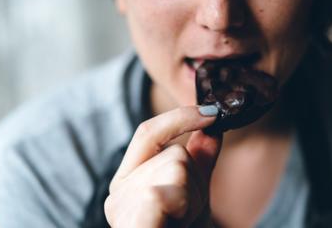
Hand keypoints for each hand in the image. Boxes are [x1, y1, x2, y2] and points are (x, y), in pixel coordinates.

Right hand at [104, 106, 221, 227]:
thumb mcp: (194, 196)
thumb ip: (199, 162)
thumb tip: (211, 128)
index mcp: (129, 180)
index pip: (148, 132)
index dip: (181, 117)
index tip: (212, 114)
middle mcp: (119, 190)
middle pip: (175, 154)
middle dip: (197, 184)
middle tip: (189, 216)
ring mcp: (122, 207)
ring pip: (178, 169)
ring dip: (195, 201)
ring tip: (183, 224)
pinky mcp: (132, 222)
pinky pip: (163, 194)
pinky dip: (180, 206)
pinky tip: (174, 219)